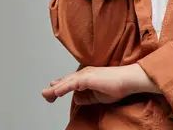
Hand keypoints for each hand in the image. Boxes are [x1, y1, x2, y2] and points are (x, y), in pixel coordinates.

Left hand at [41, 64, 159, 105]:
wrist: (129, 80)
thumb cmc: (117, 86)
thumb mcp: (97, 96)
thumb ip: (86, 97)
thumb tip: (75, 98)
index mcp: (86, 76)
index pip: (69, 82)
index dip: (60, 86)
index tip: (51, 90)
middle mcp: (84, 73)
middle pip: (65, 81)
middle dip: (54, 88)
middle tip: (44, 94)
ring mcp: (85, 74)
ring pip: (66, 82)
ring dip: (55, 89)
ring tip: (45, 94)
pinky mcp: (88, 77)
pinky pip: (72, 84)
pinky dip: (63, 88)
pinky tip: (55, 92)